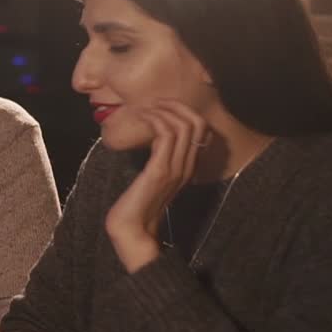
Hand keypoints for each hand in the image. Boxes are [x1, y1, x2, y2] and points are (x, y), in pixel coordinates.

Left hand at [104, 100, 207, 271]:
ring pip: (182, 126)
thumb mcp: (152, 179)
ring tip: (145, 107)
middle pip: (196, 123)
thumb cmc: (136, 205)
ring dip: (162, 111)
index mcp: (186, 167)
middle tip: (153, 101)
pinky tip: (140, 119)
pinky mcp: (159, 171)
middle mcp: (186, 166)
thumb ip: (159, 162)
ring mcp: (175, 168)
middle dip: (175, 105)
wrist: (131, 231)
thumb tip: (153, 142)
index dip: (184, 111)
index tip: (162, 105)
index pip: (200, 130)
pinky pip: (164, 136)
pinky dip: (153, 121)